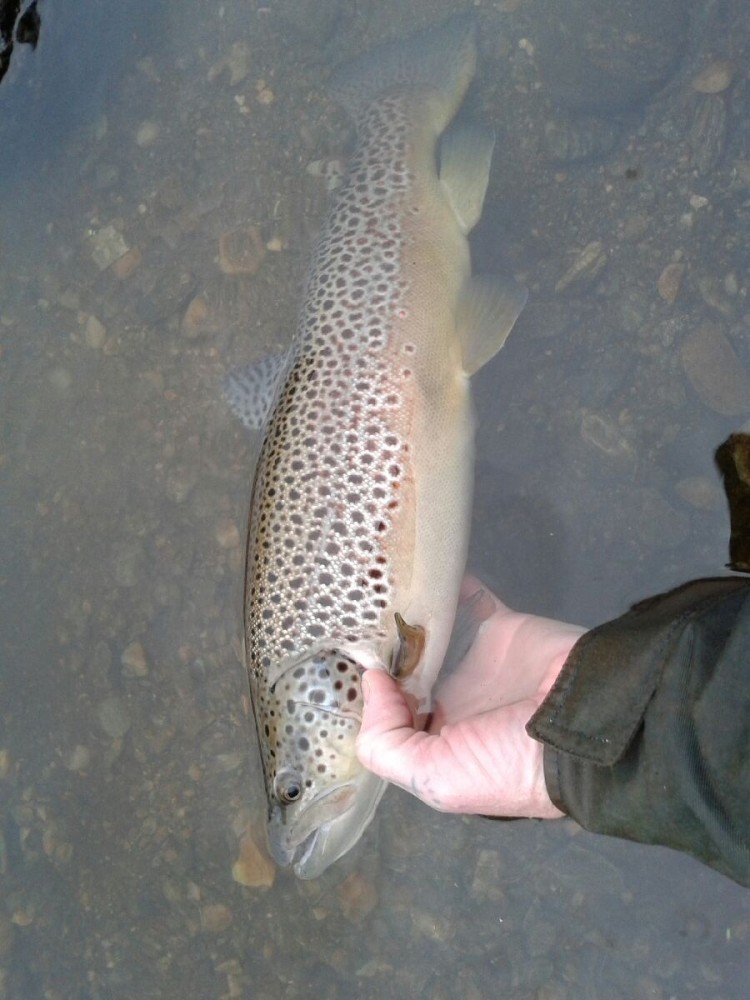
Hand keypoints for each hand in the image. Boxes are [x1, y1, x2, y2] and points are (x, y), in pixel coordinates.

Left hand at [356, 580, 585, 818]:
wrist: (581, 720)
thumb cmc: (507, 761)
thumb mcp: (437, 780)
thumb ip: (387, 742)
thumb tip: (373, 682)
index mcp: (437, 740)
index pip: (389, 716)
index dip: (369, 698)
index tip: (346, 672)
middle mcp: (453, 701)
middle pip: (405, 670)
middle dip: (380, 650)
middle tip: (349, 622)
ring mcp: (475, 662)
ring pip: (428, 633)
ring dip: (404, 616)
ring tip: (370, 593)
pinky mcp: (496, 626)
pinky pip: (464, 598)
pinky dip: (443, 584)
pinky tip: (413, 573)